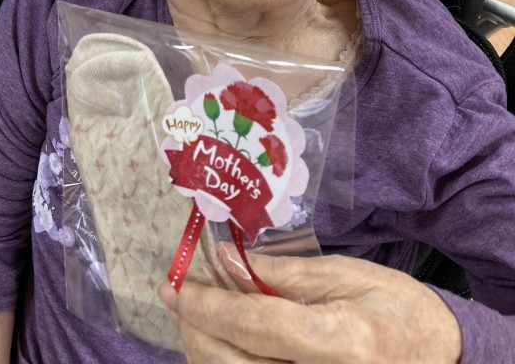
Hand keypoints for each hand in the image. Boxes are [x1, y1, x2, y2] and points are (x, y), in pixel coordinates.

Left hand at [158, 249, 461, 362]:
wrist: (438, 360)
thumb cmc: (399, 309)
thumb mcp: (348, 275)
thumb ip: (286, 273)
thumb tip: (228, 261)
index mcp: (341, 343)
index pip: (257, 325)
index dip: (210, 304)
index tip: (177, 284)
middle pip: (232, 363)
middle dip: (194, 326)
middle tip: (175, 294)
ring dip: (201, 347)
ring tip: (191, 313)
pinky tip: (218, 340)